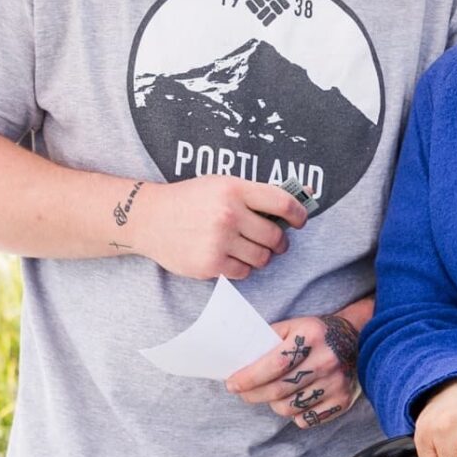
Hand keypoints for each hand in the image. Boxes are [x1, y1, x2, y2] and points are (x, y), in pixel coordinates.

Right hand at [124, 176, 306, 278]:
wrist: (150, 218)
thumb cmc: (191, 200)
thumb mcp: (222, 184)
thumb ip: (258, 193)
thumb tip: (306, 192)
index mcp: (235, 189)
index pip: (283, 203)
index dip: (299, 215)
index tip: (300, 221)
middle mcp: (229, 214)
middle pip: (275, 236)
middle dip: (280, 242)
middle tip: (275, 242)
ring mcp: (219, 240)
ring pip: (262, 258)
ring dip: (262, 257)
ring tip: (251, 249)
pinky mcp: (210, 263)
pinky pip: (244, 272)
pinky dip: (243, 268)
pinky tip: (232, 258)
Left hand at [227, 312, 362, 429]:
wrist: (358, 339)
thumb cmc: (316, 334)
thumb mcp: (294, 325)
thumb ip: (269, 339)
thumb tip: (240, 361)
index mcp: (311, 336)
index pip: (275, 363)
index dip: (249, 377)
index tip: (232, 384)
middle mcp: (326, 360)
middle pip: (279, 389)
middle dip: (253, 394)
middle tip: (243, 393)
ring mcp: (336, 383)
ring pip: (289, 408)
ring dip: (273, 404)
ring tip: (272, 394)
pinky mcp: (343, 401)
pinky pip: (306, 419)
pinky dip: (295, 414)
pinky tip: (295, 399)